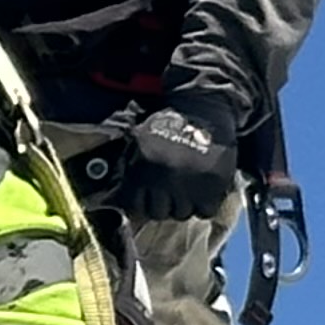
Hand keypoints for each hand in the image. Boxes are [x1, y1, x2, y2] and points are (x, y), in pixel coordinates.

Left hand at [112, 93, 242, 219]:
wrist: (203, 110)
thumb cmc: (168, 126)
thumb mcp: (138, 140)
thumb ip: (125, 166)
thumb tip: (110, 197)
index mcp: (142, 170)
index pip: (135, 206)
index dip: (141, 204)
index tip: (149, 198)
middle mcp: (163, 181)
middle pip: (158, 213)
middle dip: (162, 205)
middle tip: (170, 193)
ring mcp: (189, 186)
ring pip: (182, 214)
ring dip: (184, 205)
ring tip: (187, 190)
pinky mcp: (213, 187)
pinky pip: (205, 211)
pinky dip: (205, 205)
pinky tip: (203, 192)